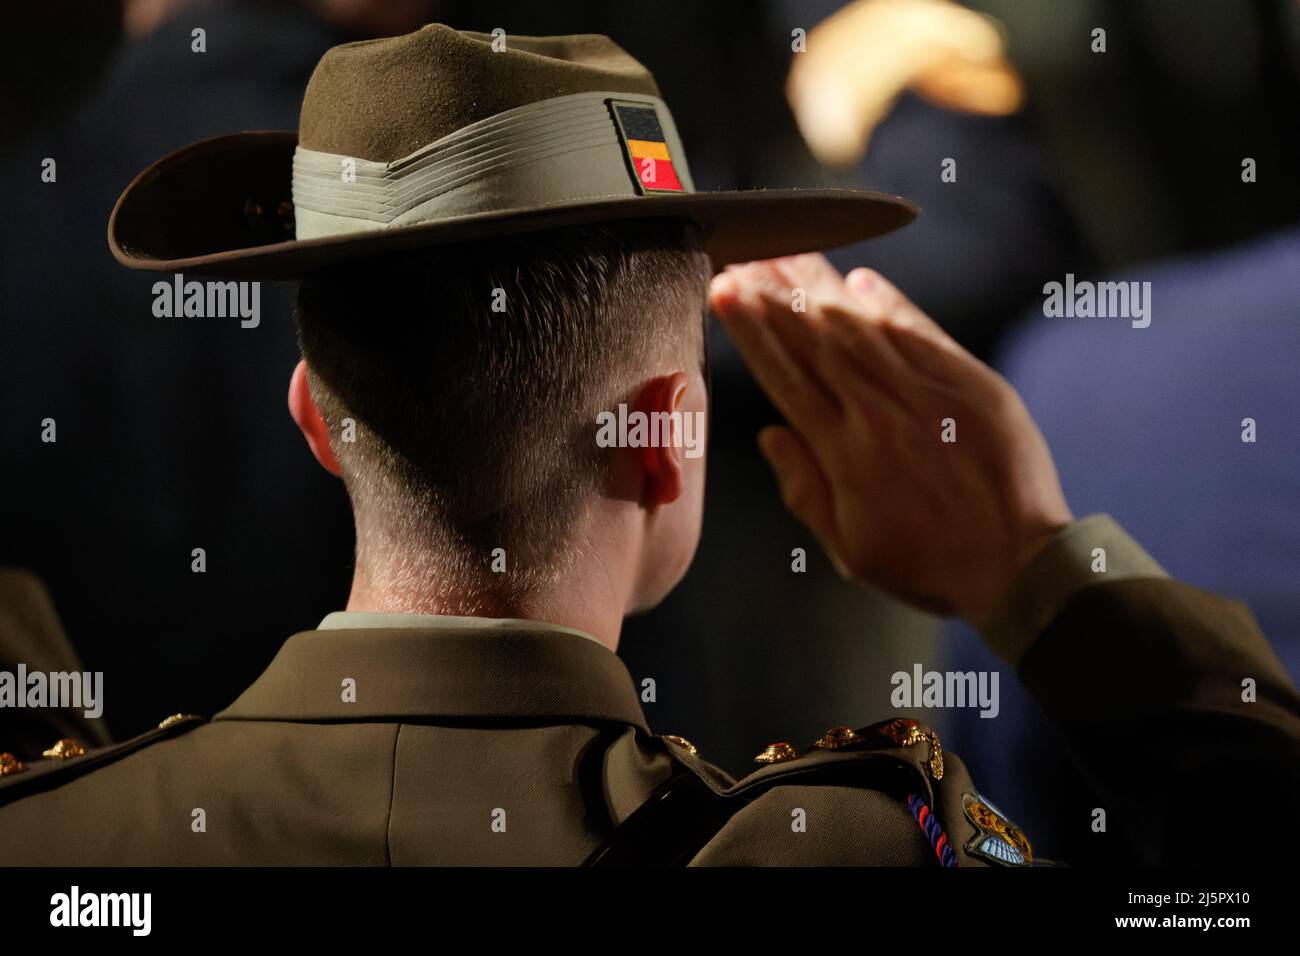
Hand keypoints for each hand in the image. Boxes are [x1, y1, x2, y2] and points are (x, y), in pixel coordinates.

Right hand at [709, 254, 1072, 624]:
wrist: (1020, 565)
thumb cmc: (929, 564)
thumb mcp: (849, 549)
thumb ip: (805, 489)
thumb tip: (771, 436)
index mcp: (844, 452)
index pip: (785, 375)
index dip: (752, 329)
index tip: (725, 290)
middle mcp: (880, 411)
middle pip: (816, 338)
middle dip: (774, 293)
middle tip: (745, 255)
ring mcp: (927, 390)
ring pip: (862, 324)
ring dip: (821, 284)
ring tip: (789, 251)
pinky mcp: (970, 381)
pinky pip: (919, 330)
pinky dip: (888, 301)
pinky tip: (859, 278)